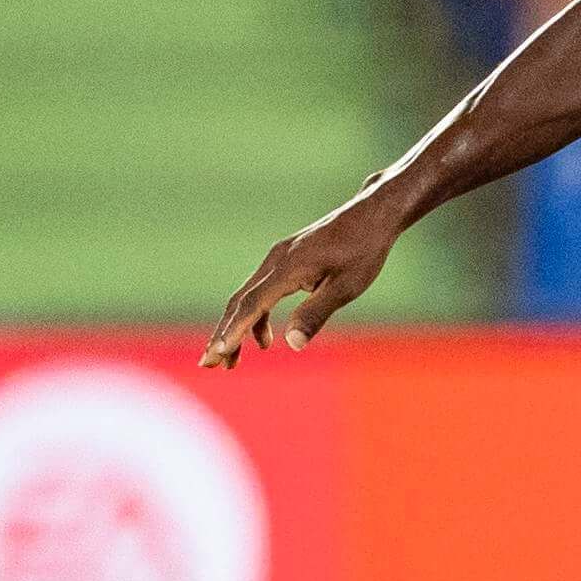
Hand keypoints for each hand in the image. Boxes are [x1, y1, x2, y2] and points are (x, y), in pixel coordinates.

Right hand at [202, 187, 402, 367]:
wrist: (371, 214)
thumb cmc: (364, 250)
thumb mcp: (348, 286)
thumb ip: (317, 313)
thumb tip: (292, 344)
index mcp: (289, 267)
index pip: (252, 304)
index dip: (232, 331)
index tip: (217, 354)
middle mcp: (276, 260)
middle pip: (240, 301)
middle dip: (223, 334)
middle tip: (209, 365)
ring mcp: (278, 257)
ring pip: (247, 296)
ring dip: (237, 328)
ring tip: (232, 361)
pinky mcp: (285, 259)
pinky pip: (261, 290)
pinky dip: (256, 315)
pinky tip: (263, 338)